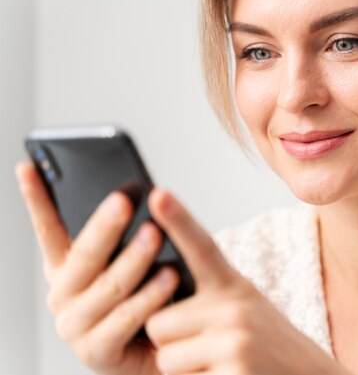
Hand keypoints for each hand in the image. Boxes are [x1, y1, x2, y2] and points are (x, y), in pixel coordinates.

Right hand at [15, 162, 178, 374]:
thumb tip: (142, 194)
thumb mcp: (132, 262)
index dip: (37, 199)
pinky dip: (149, 297)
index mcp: (67, 270)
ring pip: (109, 286)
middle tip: (124, 199)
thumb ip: (125, 237)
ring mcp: (76, 326)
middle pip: (84, 255)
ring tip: (155, 235)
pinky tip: (168, 277)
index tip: (29, 165)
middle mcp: (64, 296)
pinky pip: (126, 319)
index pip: (48, 229)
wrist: (159, 352)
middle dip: (105, 226)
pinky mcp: (97, 352)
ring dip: (133, 259)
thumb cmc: (147, 299)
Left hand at [145, 189, 349, 374]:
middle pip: (158, 323)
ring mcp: (236, 341)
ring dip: (183, 370)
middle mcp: (235, 308)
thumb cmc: (268, 346)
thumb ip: (208, 298)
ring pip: (166, 357)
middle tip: (205, 349)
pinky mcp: (234, 373)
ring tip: (218, 367)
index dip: (178, 220)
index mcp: (234, 287)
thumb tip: (156, 303)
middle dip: (171, 343)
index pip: (202, 247)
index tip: (158, 194)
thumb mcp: (245, 309)